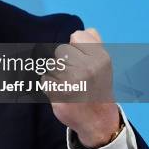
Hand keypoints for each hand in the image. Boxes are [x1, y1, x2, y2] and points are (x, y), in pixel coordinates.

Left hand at [43, 28, 120, 148]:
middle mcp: (88, 69)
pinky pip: (45, 79)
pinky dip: (50, 86)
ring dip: (56, 74)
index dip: (77, 47)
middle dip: (65, 61)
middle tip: (76, 76)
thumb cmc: (97, 86)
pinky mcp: (59, 94)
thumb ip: (94, 43)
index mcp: (101, 58)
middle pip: (61, 50)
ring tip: (70, 85)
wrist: (98, 119)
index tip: (83, 60)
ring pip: (52, 64)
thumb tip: (84, 30)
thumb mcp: (103, 63)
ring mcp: (73, 82)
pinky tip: (63, 94)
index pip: (76, 36)